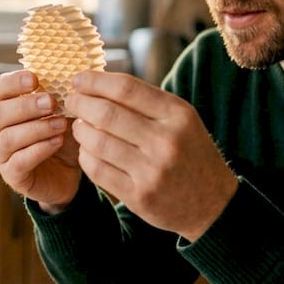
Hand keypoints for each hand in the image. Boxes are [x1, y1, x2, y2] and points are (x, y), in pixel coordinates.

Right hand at [0, 70, 82, 212]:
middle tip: (52, 102)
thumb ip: (63, 92)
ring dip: (36, 128)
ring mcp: (1, 153)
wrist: (69, 172)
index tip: (35, 78)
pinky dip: (39, 150)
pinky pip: (19, 162)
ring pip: (8, 138)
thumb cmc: (62, 134)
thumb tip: (77, 72)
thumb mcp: (65, 110)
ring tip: (61, 124)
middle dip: (26, 106)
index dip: (13, 82)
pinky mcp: (12, 175)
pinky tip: (57, 142)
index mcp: (5, 106)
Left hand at [65, 71, 237, 239]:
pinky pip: (97, 170)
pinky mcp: (138, 196)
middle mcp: (166, 141)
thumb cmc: (190, 153)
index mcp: (178, 115)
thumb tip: (98, 81)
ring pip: (97, 142)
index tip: (78, 80)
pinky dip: (85, 156)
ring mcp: (152, 171)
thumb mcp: (181, 120)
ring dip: (80, 130)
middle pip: (106, 113)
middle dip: (80, 104)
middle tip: (71, 101)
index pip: (126, 89)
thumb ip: (146, 101)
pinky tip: (87, 150)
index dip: (95, 81)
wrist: (212, 203)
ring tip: (79, 126)